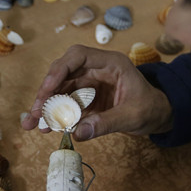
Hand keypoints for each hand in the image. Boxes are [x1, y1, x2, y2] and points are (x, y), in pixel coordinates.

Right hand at [22, 45, 171, 140]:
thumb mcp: (132, 116)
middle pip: (63, 72)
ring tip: (32, 123)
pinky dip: (54, 114)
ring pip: (60, 89)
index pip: (78, 56)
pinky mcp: (85, 98)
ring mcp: (89, 83)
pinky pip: (65, 103)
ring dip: (45, 105)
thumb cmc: (150, 109)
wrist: (159, 115)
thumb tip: (78, 133)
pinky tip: (45, 127)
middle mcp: (96, 69)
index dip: (60, 69)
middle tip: (35, 112)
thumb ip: (107, 123)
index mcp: (110, 63)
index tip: (47, 88)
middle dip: (46, 91)